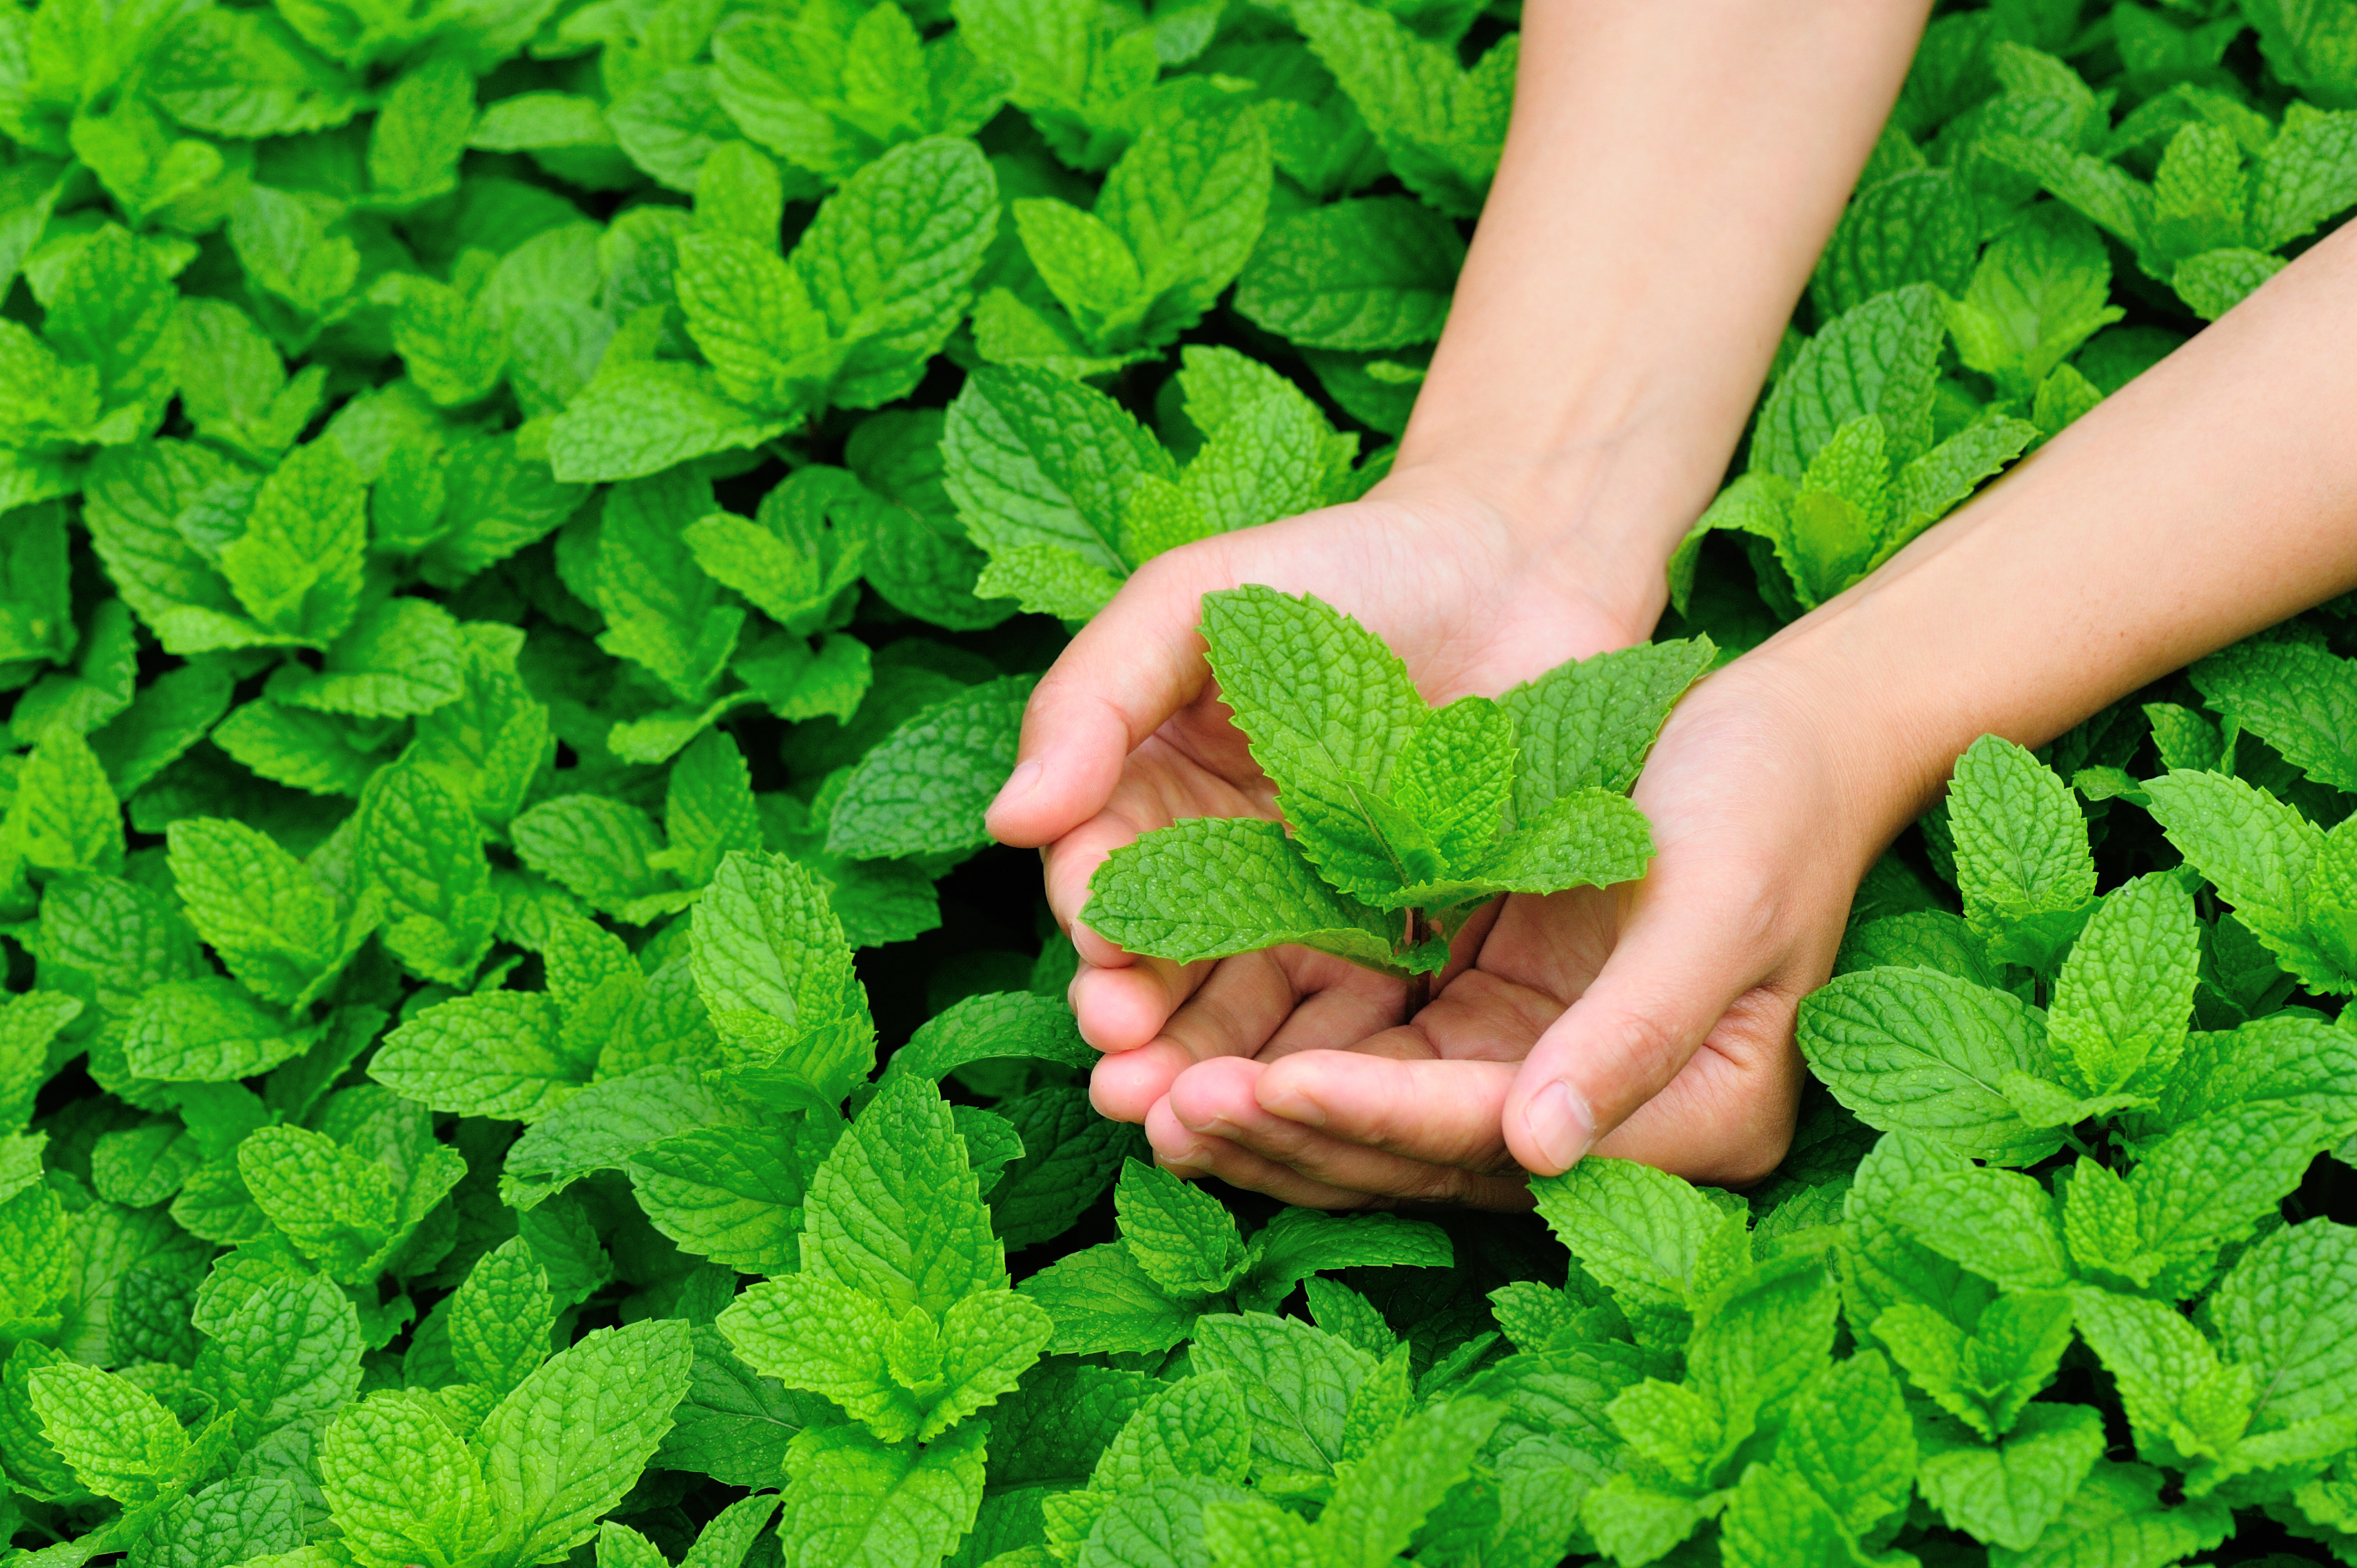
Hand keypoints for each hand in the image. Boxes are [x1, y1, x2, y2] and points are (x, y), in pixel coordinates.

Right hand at [985, 458, 1670, 1058]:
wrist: (1525, 568)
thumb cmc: (1349, 564)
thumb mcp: (1196, 599)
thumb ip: (1094, 696)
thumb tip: (1006, 819)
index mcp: (1155, 791)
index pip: (1102, 877)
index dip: (1097, 934)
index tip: (1103, 980)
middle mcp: (1222, 865)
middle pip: (1163, 967)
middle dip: (1138, 1030)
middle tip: (1128, 1082)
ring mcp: (1315, 913)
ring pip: (1244, 1012)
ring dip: (1207, 1071)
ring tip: (1189, 1118)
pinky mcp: (1405, 944)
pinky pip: (1354, 1018)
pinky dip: (1320, 1066)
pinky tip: (1304, 1106)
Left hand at [1116, 653, 1881, 1207]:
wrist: (1789, 736)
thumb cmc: (1768, 803)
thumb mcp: (1715, 903)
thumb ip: (1635, 1032)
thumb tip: (1538, 1148)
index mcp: (1689, 1120)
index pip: (1492, 1134)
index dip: (1371, 1115)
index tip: (1255, 1084)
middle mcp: (1605, 1124)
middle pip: (1420, 1153)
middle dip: (1285, 1133)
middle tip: (1151, 1102)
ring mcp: (1545, 1079)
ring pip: (1382, 1124)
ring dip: (1265, 1112)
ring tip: (1139, 1088)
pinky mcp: (1497, 1025)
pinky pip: (1378, 1064)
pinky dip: (1289, 1060)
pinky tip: (1195, 1046)